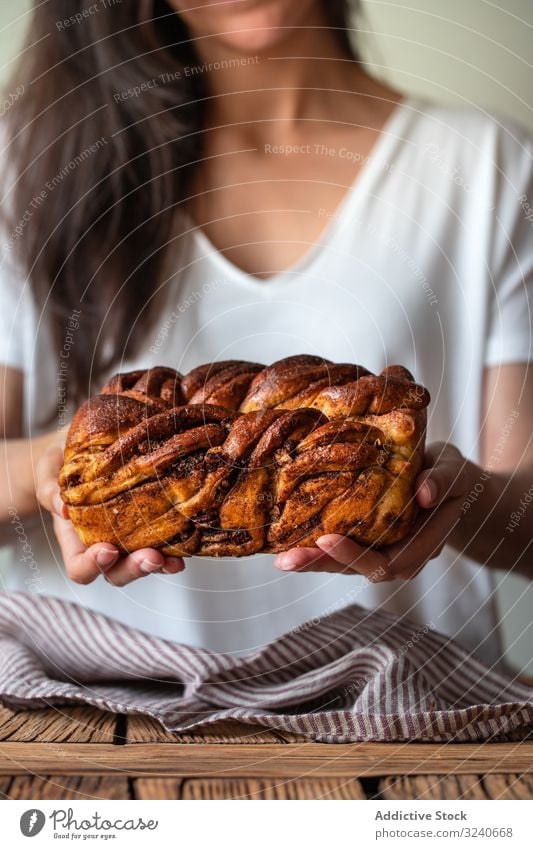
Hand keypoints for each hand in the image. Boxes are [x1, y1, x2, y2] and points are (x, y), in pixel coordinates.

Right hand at [36, 436, 184, 585]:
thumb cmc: (60, 464)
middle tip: (151, 557)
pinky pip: (163, 542)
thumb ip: (51, 489)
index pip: (80, 567)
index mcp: (74, 538)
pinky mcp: (149, 524)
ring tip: (174, 559)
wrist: (79, 449)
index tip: (107, 550)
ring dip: (159, 564)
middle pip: (116, 573)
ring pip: (143, 563)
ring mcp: (127, 537)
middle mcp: (102, 543)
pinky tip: (187, 544)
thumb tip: (62, 506)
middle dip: (134, 569)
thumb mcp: (48, 471)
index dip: (92, 566)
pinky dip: (176, 546)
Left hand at [274, 441, 468, 581]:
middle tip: (288, 559)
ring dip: (315, 564)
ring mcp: (386, 551)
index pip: (392, 561)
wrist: (450, 480)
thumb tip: (424, 493)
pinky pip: (344, 553)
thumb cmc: (452, 473)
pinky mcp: (370, 543)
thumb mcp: (454, 469)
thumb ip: (443, 479)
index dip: (358, 556)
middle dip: (324, 565)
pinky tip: (289, 546)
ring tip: (283, 559)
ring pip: (349, 566)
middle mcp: (404, 554)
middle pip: (363, 570)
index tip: (327, 539)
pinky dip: (318, 551)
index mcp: (427, 543)